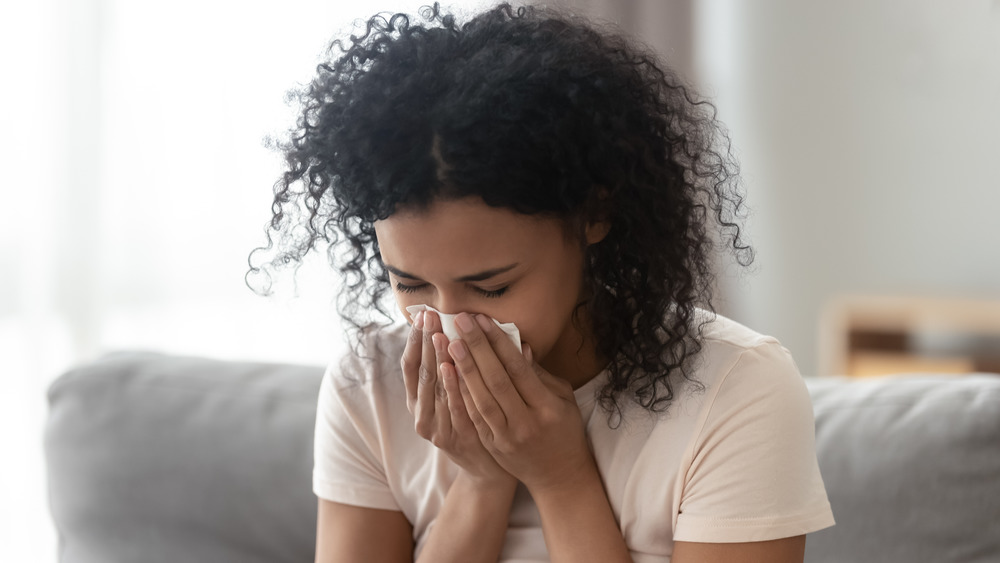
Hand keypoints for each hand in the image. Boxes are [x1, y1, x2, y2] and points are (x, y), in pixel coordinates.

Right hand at [401, 310, 514, 486]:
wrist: (489, 469)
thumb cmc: (477, 422)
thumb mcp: (462, 394)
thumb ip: (460, 365)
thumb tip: (468, 326)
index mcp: (419, 401)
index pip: (410, 364)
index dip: (415, 339)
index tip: (422, 314)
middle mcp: (421, 414)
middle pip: (420, 373)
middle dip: (425, 342)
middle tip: (430, 316)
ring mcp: (435, 429)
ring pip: (434, 389)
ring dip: (437, 360)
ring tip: (440, 334)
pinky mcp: (451, 440)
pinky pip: (451, 408)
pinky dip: (451, 388)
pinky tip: (452, 368)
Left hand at [447, 313, 597, 493]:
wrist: (558, 476)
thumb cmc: (564, 429)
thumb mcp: (562, 398)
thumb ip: (539, 374)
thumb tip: (518, 345)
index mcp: (548, 407)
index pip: (518, 369)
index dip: (499, 343)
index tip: (483, 320)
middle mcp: (526, 422)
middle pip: (496, 380)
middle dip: (476, 348)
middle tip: (460, 321)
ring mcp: (507, 437)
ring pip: (481, 399)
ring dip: (463, 369)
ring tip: (448, 343)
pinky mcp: (492, 445)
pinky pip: (473, 416)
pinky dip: (461, 393)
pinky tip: (449, 374)